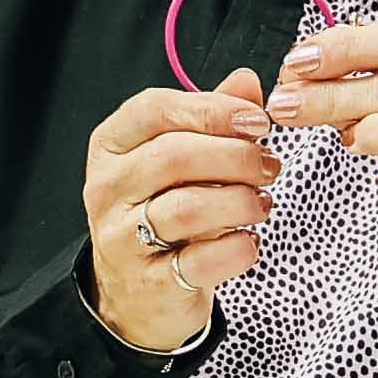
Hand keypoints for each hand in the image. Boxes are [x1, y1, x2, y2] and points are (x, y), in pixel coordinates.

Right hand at [83, 69, 278, 348]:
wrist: (136, 296)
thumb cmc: (161, 211)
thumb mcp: (177, 159)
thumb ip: (210, 119)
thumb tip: (247, 81)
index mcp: (111, 146)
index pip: (155, 110)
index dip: (213, 109)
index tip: (258, 121)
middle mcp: (108, 189)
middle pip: (175, 156)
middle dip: (235, 156)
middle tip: (269, 166)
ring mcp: (123, 239)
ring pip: (188, 208)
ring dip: (240, 202)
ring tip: (262, 203)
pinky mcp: (150, 283)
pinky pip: (202, 261)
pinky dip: (238, 249)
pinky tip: (249, 242)